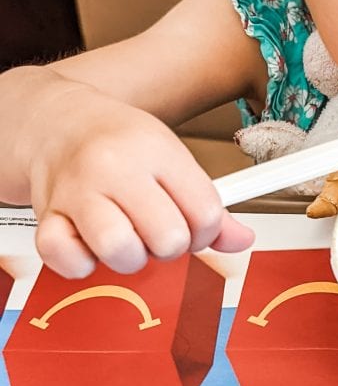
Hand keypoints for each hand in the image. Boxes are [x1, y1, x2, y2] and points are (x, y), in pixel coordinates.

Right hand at [26, 81, 253, 277]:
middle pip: (167, 238)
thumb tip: (242, 239)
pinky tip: (89, 245)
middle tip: (158, 233)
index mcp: (157, 150)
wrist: (59, 121)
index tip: (193, 227)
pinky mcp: (48, 214)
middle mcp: (116, 168)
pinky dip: (81, 264)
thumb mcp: (171, 157)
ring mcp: (78, 192)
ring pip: (119, 251)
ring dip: (129, 259)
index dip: (206, 232)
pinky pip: (67, 260)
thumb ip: (207, 203)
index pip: (205, 211)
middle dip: (169, 248)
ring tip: (127, 240)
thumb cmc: (120, 142)